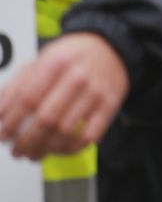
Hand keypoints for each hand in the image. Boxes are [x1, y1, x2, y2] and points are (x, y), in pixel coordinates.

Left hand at [0, 33, 128, 159]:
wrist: (111, 47)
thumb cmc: (71, 57)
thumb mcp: (41, 60)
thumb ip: (17, 85)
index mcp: (56, 62)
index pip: (27, 98)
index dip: (11, 122)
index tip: (3, 135)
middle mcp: (77, 76)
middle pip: (46, 119)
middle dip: (26, 142)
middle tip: (16, 151)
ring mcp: (96, 91)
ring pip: (66, 131)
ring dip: (45, 149)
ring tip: (34, 154)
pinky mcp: (111, 104)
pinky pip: (89, 135)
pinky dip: (71, 148)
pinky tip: (59, 149)